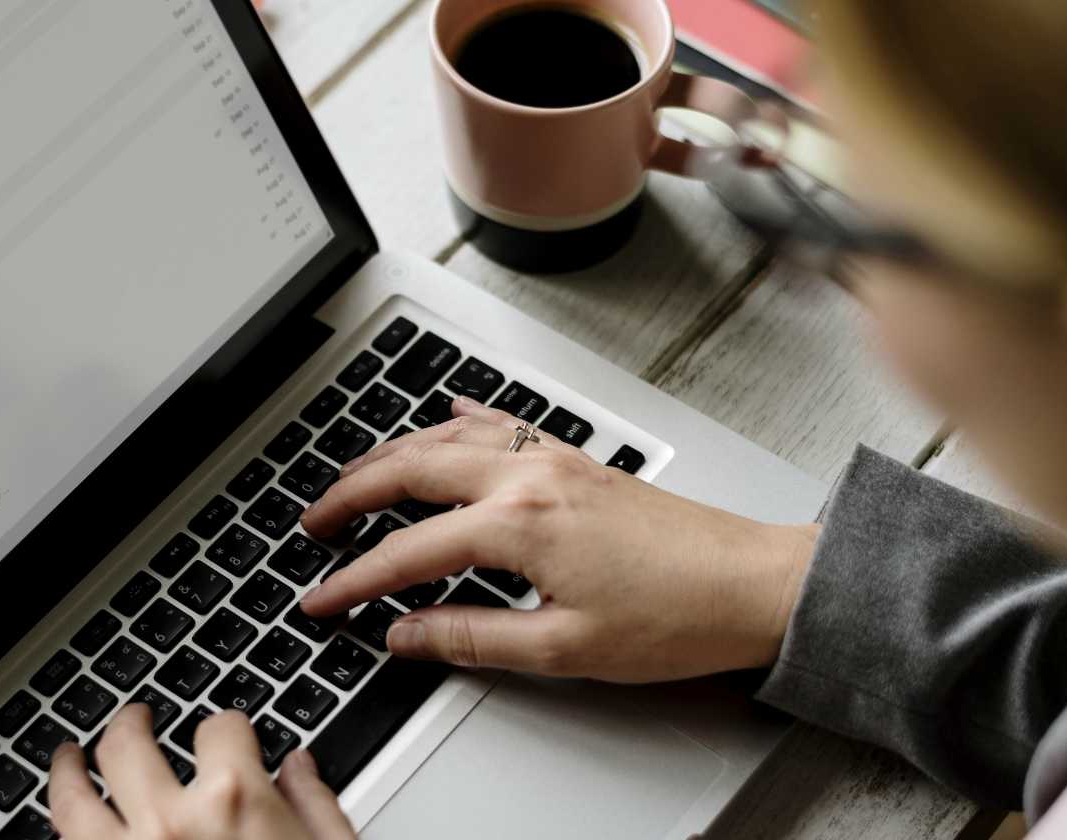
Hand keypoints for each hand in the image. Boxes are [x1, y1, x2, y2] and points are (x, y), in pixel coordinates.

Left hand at [50, 704, 354, 839]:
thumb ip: (316, 809)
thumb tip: (299, 769)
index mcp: (234, 804)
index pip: (220, 728)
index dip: (227, 728)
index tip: (227, 735)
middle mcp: (168, 826)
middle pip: (127, 745)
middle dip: (131, 723)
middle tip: (134, 720)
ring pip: (72, 799)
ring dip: (68, 769)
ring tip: (68, 756)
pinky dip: (63, 836)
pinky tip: (68, 827)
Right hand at [297, 397, 819, 681]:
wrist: (755, 585)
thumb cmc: (678, 618)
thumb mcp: (564, 649)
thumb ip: (472, 638)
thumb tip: (406, 635)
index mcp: (519, 526)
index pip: (407, 553)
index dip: (354, 580)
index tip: (320, 599)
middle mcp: (529, 477)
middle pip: (411, 470)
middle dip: (350, 494)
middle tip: (312, 522)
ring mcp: (554, 460)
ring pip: (447, 437)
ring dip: (391, 454)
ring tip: (352, 477)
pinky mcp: (577, 460)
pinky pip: (500, 424)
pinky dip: (458, 420)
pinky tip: (445, 417)